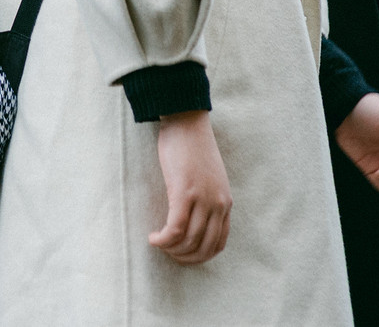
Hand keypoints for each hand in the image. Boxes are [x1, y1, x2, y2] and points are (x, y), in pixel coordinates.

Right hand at [148, 110, 231, 265]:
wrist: (186, 121)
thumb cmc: (193, 146)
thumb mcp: (210, 177)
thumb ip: (208, 197)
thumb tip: (195, 218)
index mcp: (225, 201)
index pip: (218, 243)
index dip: (199, 256)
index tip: (182, 254)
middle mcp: (218, 203)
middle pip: (203, 247)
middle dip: (184, 257)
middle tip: (168, 253)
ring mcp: (202, 198)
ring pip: (188, 241)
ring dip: (171, 249)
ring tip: (158, 243)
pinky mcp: (184, 192)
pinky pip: (175, 228)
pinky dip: (163, 239)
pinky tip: (153, 237)